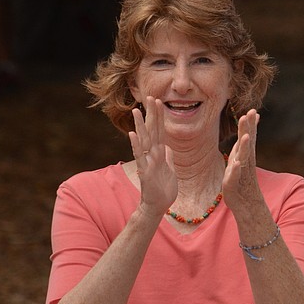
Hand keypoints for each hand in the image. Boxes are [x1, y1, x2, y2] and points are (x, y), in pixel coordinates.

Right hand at [128, 97, 177, 217]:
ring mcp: (147, 162)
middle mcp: (151, 155)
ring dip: (140, 125)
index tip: (159, 100)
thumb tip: (167, 147)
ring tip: (136, 110)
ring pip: (144, 141)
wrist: (157, 207)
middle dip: (151, 114)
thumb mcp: (170, 170)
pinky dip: (137, 146)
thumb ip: (168, 158)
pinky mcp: (145, 172)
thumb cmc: (163, 189)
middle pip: (151, 131)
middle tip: (149, 96)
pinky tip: (133, 135)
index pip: (159, 130)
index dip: (159, 116)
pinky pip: (141, 157)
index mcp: (158, 153)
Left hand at [222, 109, 262, 214]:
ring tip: (246, 136)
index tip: (253, 110)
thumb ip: (246, 144)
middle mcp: (246, 161)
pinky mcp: (234, 184)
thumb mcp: (242, 158)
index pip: (250, 136)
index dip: (251, 124)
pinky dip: (236, 169)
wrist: (247, 203)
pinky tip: (237, 163)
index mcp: (246, 154)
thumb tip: (249, 130)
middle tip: (249, 114)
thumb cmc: (242, 178)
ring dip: (245, 146)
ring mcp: (241, 172)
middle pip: (247, 143)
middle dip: (248, 128)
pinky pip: (235, 175)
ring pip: (243, 157)